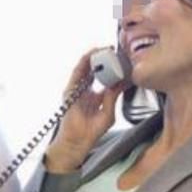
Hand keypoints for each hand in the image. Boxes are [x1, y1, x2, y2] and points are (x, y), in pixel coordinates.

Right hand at [46, 48, 128, 171]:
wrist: (77, 142)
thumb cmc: (90, 132)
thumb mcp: (108, 112)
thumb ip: (112, 97)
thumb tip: (121, 83)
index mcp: (94, 96)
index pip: (103, 77)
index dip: (112, 68)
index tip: (122, 61)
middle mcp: (84, 91)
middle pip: (93, 70)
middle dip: (103, 59)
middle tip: (114, 50)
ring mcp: (76, 90)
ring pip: (84, 68)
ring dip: (93, 57)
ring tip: (104, 48)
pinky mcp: (70, 91)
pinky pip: (76, 72)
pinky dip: (83, 62)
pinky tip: (91, 55)